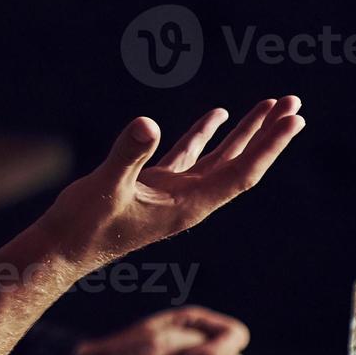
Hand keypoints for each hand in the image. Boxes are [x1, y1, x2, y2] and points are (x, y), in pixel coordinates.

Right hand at [36, 97, 304, 267]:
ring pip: (219, 159)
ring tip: (270, 106)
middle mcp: (189, 201)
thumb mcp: (105, 188)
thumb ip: (128, 156)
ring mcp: (173, 194)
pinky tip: (218, 116)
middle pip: (240, 165)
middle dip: (268, 134)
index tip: (292, 120)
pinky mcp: (154, 188)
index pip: (240, 173)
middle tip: (293, 104)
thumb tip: (148, 124)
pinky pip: (189, 157)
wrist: (62, 250)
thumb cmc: (82, 227)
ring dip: (245, 133)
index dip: (268, 146)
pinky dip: (204, 135)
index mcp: (187, 206)